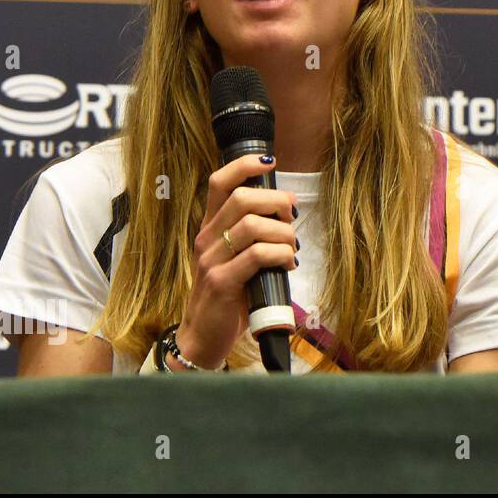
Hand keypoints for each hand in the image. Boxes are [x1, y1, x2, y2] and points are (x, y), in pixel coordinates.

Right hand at [175, 154, 298, 369]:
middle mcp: (207, 239)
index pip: (219, 183)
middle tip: (292, 217)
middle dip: (277, 202)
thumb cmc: (229, 294)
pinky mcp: (221, 283)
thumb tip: (287, 212)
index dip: (244, 165)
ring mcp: (211, 260)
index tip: (269, 162)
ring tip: (292, 249)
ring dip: (284, 233)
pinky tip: (288, 264)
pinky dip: (281, 255)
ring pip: (253, 226)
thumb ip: (253, 234)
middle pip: (242, 198)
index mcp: (211, 228)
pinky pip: (256, 256)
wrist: (204, 336)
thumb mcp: (236, 258)